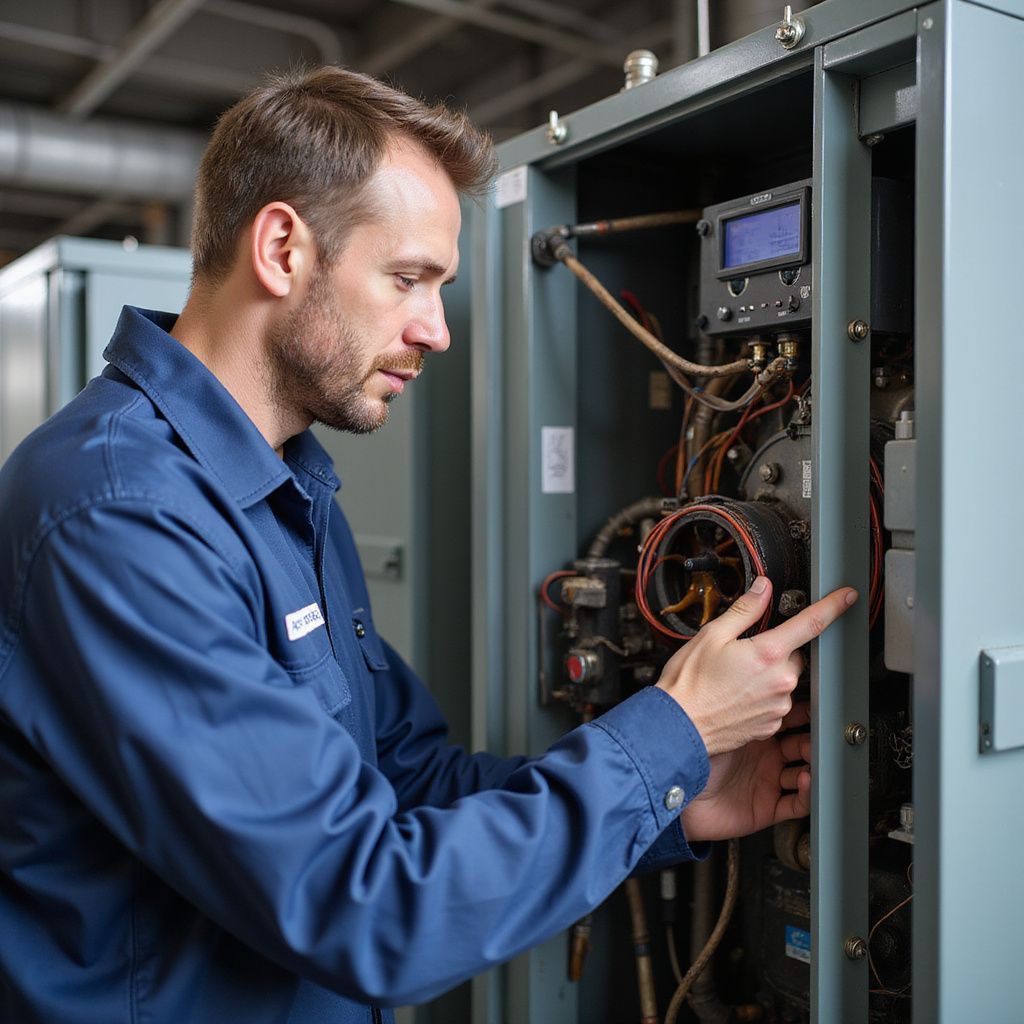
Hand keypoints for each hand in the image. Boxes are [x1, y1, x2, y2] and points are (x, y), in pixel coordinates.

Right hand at [655, 577, 855, 755]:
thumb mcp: (712, 635)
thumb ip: (744, 610)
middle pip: (794, 655)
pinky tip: (737, 695)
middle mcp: (780, 681)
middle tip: (745, 652)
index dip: (833, 606)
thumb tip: (762, 590)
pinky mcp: (771, 725)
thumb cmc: (690, 684)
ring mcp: (777, 706)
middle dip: (776, 649)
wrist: (679, 726)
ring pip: (785, 680)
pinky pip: (776, 702)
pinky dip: (762, 695)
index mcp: (767, 653)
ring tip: (735, 678)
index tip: (846, 596)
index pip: (811, 623)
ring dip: (768, 674)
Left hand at [681, 704, 810, 841]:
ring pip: (807, 772)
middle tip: (821, 731)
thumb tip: (753, 669)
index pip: (788, 718)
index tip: (817, 704)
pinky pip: (797, 804)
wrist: (671, 787)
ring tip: (814, 755)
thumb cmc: (686, 749)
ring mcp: (767, 781)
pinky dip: (808, 794)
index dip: (804, 711)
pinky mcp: (767, 807)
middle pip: (803, 744)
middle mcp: (764, 755)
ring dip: (815, 765)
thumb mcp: (717, 719)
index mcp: (752, 730)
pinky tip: (806, 779)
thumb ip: (737, 699)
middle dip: (815, 738)